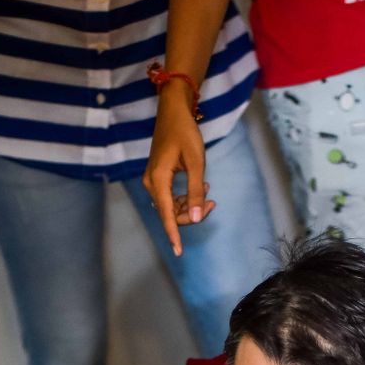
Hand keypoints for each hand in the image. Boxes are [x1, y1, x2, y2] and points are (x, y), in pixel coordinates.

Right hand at [142, 92, 212, 254]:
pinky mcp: (157, 178)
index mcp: (158, 179)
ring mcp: (153, 181)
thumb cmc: (185, 133)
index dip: (174, 234)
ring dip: (190, 206)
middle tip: (212, 203)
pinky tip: (201, 188)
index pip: (166, 214)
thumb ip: (196, 191)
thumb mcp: (196, 162)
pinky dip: (185, 198)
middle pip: (170, 213)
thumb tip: (196, 217)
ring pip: (171, 207)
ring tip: (209, 194)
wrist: (173, 112)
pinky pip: (170, 198)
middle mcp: (151, 183)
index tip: (178, 252)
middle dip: (191, 214)